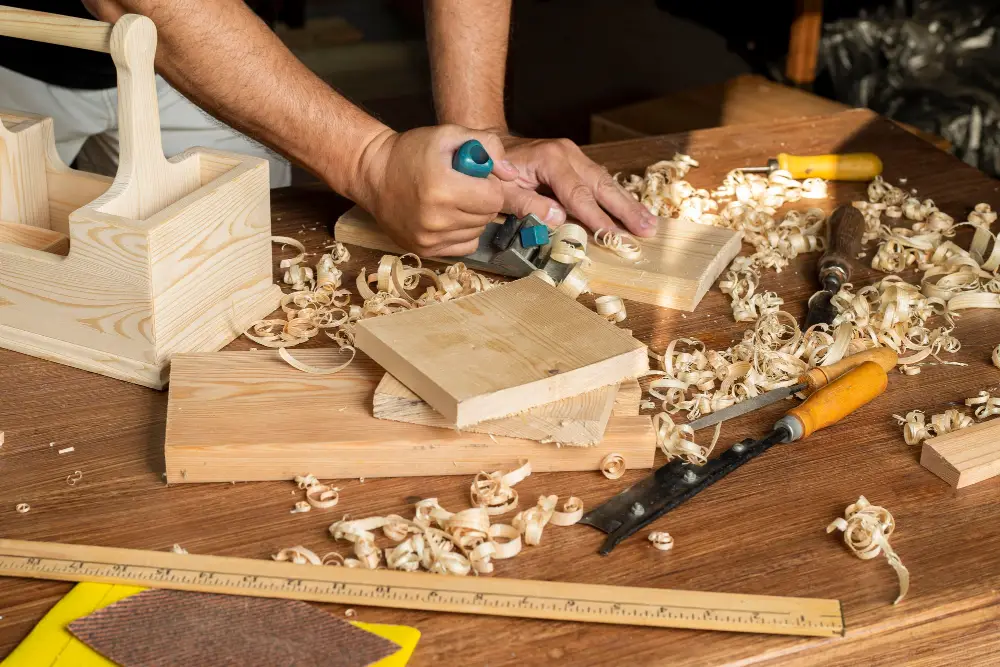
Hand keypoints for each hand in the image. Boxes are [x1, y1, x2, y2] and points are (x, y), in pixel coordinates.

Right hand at [356, 125, 517, 256]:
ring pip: (477, 231)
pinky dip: (463, 232)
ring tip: (452, 199)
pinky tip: (448, 216)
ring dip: (472, 216)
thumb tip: (511, 174)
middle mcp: (436, 219)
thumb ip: (487, 146)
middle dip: (482, 199)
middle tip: (463, 186)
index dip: (490, 184)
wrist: (373, 174)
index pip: (495, 197)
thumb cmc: (412, 151)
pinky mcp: (425, 250)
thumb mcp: (449, 135)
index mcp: (443, 188)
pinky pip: (464, 246)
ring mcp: (429, 238)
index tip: (477, 177)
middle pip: (488, 216)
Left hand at [498, 136, 657, 236]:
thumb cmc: (491, 170)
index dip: (597, 218)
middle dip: (626, 209)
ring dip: (627, 204)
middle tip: (647, 229)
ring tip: (648, 222)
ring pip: (605, 182)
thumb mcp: (500, 189)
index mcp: (550, 159)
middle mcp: (567, 154)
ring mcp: (572, 156)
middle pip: (602, 185)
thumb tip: (556, 219)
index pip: (578, 195)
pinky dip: (615, 197)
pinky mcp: (573, 162)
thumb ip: (526, 204)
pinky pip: (598, 181)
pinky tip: (631, 210)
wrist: (486, 144)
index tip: (614, 236)